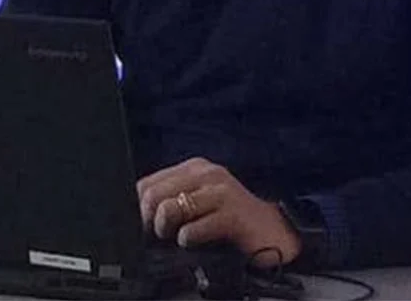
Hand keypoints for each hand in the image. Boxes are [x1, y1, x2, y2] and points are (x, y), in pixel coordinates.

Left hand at [136, 157, 302, 267]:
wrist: (273, 230)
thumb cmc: (230, 221)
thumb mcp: (198, 204)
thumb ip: (171, 202)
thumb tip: (136, 215)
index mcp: (194, 168)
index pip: (146, 183)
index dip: (136, 209)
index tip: (142, 229)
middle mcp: (206, 173)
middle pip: (152, 196)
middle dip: (148, 223)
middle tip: (158, 238)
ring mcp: (220, 190)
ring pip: (169, 209)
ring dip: (166, 231)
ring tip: (178, 238)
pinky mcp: (231, 212)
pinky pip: (192, 228)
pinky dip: (187, 240)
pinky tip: (195, 243)